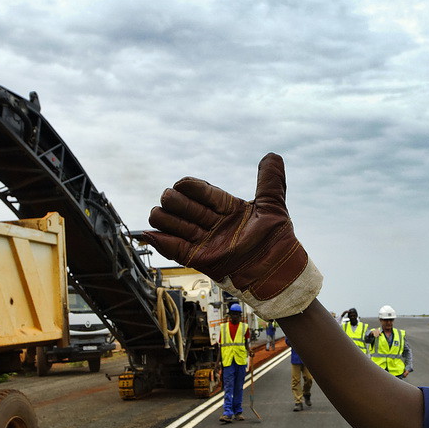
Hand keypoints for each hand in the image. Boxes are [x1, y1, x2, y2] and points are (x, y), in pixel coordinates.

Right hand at [143, 153, 321, 319]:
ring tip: (163, 216)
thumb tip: (272, 156)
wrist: (276, 272)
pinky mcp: (199, 259)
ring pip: (173, 224)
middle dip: (175, 202)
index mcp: (227, 208)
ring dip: (165, 219)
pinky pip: (175, 249)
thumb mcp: (273, 207)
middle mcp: (212, 223)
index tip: (183, 184)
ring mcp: (204, 241)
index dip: (191, 186)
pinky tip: (150, 234)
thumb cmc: (278, 242)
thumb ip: (270, 181)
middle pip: (182, 205)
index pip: (202, 191)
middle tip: (178, 203)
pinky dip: (161, 241)